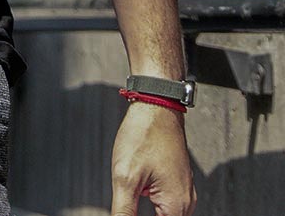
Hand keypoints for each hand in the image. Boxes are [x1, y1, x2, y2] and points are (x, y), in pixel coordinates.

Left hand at [111, 101, 195, 215]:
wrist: (155, 104)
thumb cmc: (143, 135)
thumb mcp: (125, 177)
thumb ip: (124, 211)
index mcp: (177, 206)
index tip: (126, 208)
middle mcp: (186, 202)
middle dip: (141, 212)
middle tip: (129, 197)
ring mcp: (183, 191)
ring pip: (165, 214)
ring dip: (146, 210)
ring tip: (134, 191)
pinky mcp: (177, 182)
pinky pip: (166, 203)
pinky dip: (151, 203)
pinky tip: (138, 191)